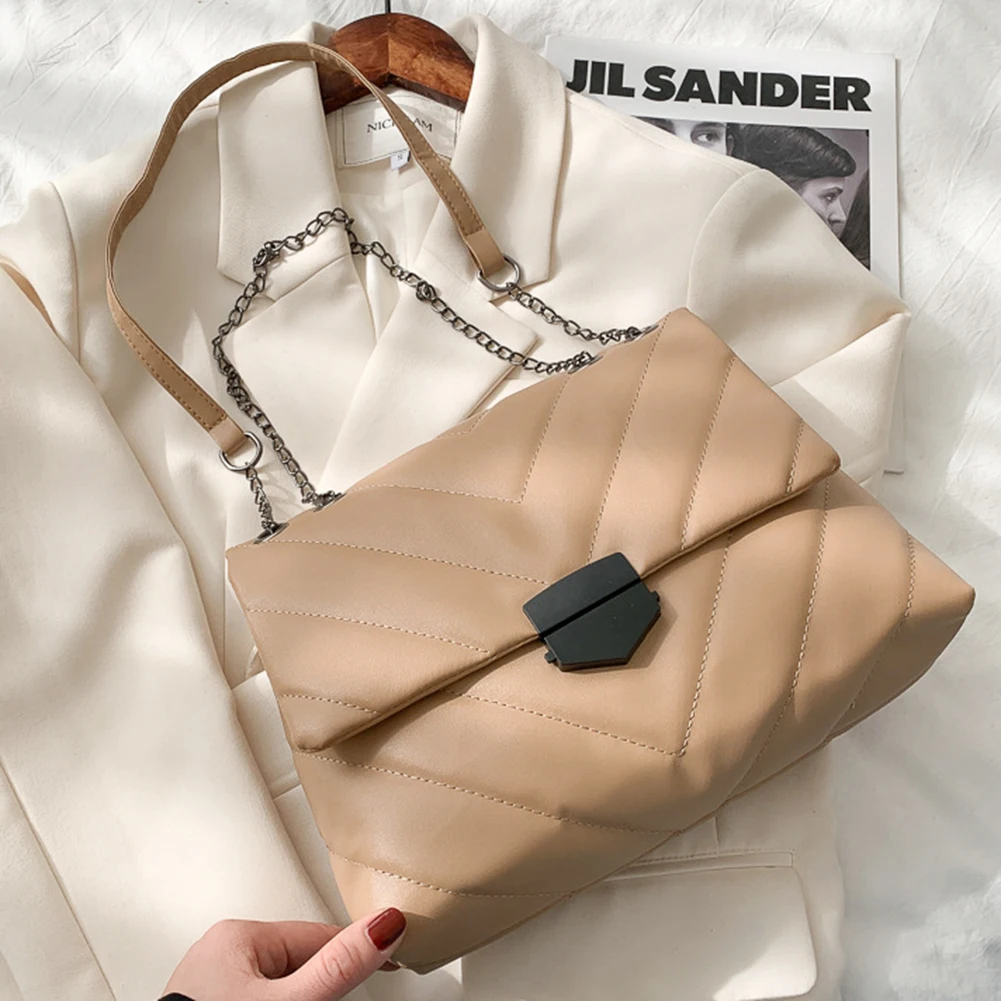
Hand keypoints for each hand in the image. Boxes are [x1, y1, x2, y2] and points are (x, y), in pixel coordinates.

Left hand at [161, 907, 406, 1000]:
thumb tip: (384, 924)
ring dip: (301, 995)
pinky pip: (256, 998)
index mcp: (237, 935)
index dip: (355, 951)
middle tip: (346, 994)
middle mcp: (217, 953)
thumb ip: (337, 966)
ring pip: (278, 984)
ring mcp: (207, 986)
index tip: (391, 958)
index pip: (318, 934)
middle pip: (297, 960)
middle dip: (322, 982)